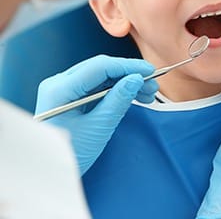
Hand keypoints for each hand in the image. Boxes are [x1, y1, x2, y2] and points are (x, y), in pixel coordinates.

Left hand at [35, 55, 157, 174]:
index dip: (128, 66)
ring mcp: (64, 88)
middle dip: (129, 74)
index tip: (150, 71)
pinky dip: (116, 89)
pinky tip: (134, 95)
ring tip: (147, 92)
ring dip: (125, 81)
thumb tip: (136, 79)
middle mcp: (59, 83)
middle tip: (152, 85)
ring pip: (101, 76)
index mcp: (60, 88)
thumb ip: (118, 100)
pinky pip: (97, 86)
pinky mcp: (70, 96)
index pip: (100, 66)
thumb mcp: (98, 128)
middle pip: (101, 68)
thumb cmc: (70, 154)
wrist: (49, 173)